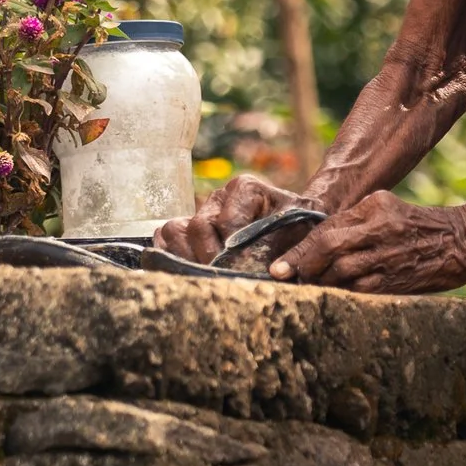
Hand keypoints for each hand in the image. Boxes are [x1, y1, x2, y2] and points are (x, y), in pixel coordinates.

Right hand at [155, 174, 319, 262]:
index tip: (243, 264)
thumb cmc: (297, 232)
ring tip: (207, 276)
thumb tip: (274, 272)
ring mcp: (199, 211)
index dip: (233, 246)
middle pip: (199, 226)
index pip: (227, 219)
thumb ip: (288, 249)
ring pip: (176, 230)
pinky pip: (164, 237)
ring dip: (187, 258)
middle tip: (223, 277)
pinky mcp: (185, 228)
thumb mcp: (301, 234)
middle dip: (210, 257)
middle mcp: (218, 197)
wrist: (290, 233)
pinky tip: (190, 272)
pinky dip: (171, 255)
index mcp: (245, 189)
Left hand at [270, 191, 465, 293]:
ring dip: (321, 284)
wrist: (459, 242)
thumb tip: (315, 241)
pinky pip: (359, 292)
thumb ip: (352, 219)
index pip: (326, 231)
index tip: (278, 268)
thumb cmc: (416, 223)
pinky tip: (333, 295)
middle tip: (290, 278)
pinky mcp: (395, 283)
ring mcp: (388, 260)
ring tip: (310, 287)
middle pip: (329, 253)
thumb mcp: (385, 206)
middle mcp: (379, 232)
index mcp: (374, 209)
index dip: (299, 252)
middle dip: (304, 269)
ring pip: (340, 275)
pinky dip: (341, 295)